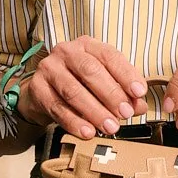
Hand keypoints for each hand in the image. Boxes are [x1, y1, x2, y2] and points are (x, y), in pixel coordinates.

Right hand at [17, 36, 148, 138]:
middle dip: (111, 94)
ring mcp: (49, 69)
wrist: (42, 91)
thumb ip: (122, 92)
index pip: (109, 56)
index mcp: (87, 45)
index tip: (139, 92)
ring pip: (73, 91)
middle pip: (90, 71)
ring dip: (94, 111)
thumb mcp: (102, 82)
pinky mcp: (37, 89)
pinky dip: (74, 122)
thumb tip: (140, 106)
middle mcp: (67, 52)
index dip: (126, 74)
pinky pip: (57, 108)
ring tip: (110, 127)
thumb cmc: (78, 82)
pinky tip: (88, 132)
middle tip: (125, 113)